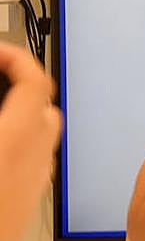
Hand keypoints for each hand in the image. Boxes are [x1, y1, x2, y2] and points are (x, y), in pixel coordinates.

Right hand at [0, 42, 61, 187]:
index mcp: (20, 136)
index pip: (36, 80)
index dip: (17, 57)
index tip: (0, 50)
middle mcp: (38, 153)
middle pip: (44, 104)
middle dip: (18, 84)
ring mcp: (38, 174)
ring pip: (43, 129)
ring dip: (21, 111)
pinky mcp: (32, 191)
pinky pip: (37, 152)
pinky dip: (22, 137)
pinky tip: (1, 143)